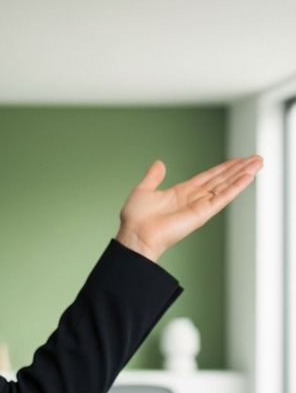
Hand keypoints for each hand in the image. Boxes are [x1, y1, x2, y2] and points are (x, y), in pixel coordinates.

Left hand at [115, 156, 262, 261]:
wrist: (135, 234)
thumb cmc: (135, 219)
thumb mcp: (143, 190)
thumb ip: (153, 177)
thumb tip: (159, 163)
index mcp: (181, 193)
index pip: (208, 177)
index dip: (223, 168)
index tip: (237, 160)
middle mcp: (192, 199)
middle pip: (221, 180)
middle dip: (238, 168)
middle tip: (256, 158)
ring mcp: (199, 206)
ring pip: (226, 186)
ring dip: (243, 174)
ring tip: (258, 163)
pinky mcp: (202, 214)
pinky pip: (222, 198)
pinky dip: (236, 187)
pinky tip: (249, 177)